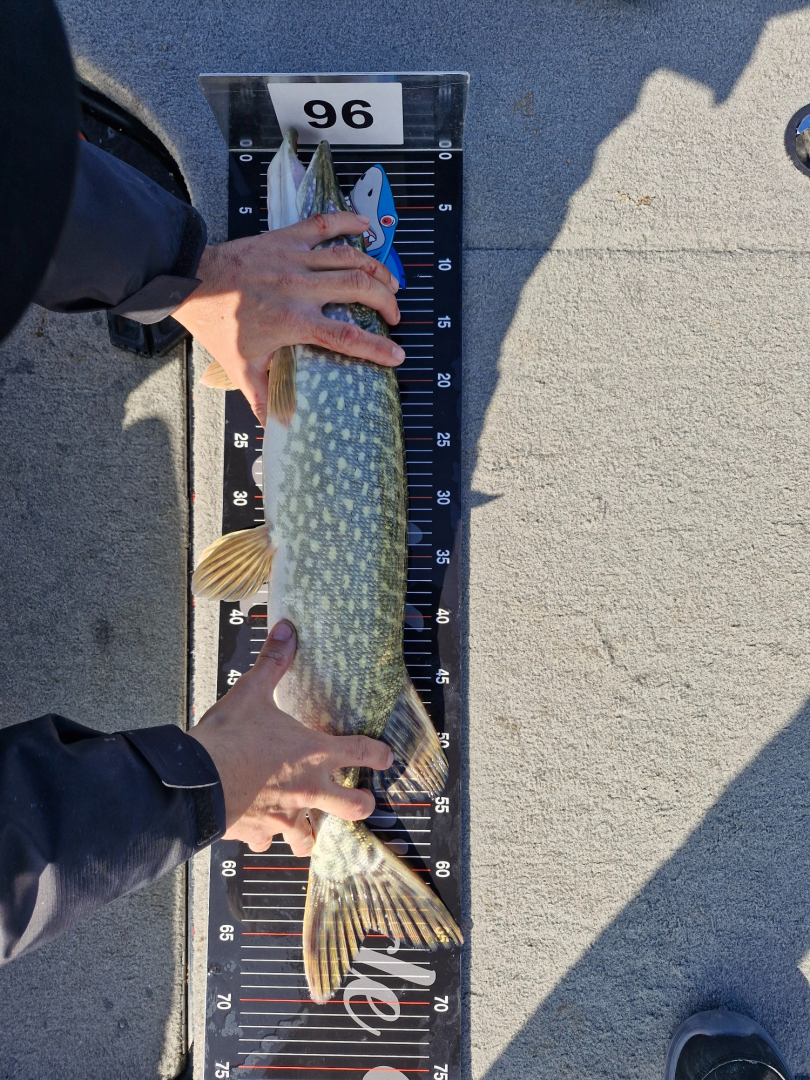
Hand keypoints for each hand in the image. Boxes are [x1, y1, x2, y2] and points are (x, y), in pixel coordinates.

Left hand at [173, 212, 403, 424]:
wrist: (190, 280)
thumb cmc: (217, 323)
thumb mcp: (241, 367)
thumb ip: (263, 398)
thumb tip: (276, 429)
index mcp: (293, 320)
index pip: (346, 337)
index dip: (376, 347)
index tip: (396, 354)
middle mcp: (300, 287)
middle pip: (359, 288)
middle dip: (386, 302)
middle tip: (394, 315)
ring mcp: (295, 259)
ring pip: (350, 257)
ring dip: (377, 269)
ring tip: (391, 283)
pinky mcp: (286, 238)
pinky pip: (323, 224)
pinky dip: (347, 222)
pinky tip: (365, 226)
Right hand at [187, 619, 391, 853]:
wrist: (199, 781)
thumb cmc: (229, 739)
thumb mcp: (252, 692)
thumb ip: (273, 662)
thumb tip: (285, 630)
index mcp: (314, 753)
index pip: (361, 752)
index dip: (378, 754)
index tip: (386, 757)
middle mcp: (307, 788)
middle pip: (352, 806)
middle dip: (361, 804)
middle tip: (363, 802)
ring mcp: (285, 816)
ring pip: (310, 836)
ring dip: (312, 832)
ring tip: (310, 830)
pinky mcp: (259, 833)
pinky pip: (267, 842)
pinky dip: (266, 837)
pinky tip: (260, 832)